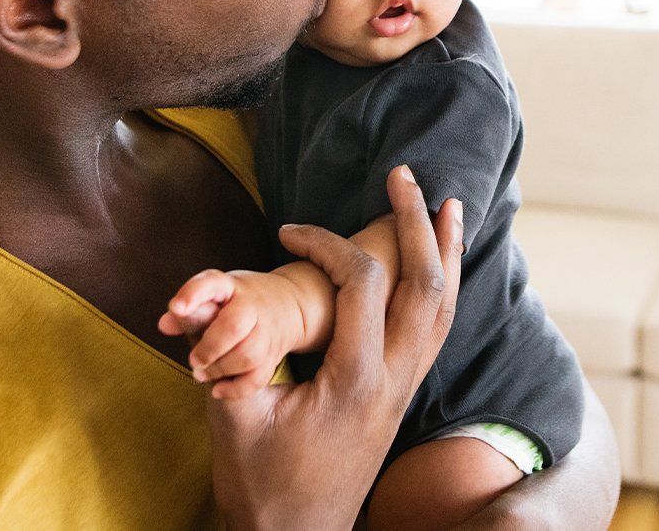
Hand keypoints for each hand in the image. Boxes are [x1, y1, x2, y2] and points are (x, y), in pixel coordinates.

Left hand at [157, 269, 305, 397]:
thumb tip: (164, 325)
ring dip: (219, 369)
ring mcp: (266, 332)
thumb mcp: (214, 296)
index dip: (193, 295)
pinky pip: (258, 377)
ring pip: (248, 355)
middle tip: (193, 360)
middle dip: (209, 347)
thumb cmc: (238, 301)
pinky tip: (218, 390)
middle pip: (235, 325)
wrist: (290, 305)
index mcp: (231, 287)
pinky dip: (236, 388)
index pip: (212, 283)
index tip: (175, 307)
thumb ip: (188, 310)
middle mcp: (252, 307)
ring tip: (200, 373)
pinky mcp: (273, 355)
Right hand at [206, 165, 463, 530]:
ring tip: (449, 203)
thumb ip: (231, 360)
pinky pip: (437, 330)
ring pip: (444, 307)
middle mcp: (394, 379)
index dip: (327, 242)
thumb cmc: (262, 485)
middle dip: (417, 222)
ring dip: (447, 250)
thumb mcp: (237, 421)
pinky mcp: (402, 396)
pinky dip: (443, 287)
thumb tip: (210, 309)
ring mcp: (405, 389)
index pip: (363, 284)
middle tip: (405, 173)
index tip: (286, 232)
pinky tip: (443, 264)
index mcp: (355, 379)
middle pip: (427, 284)